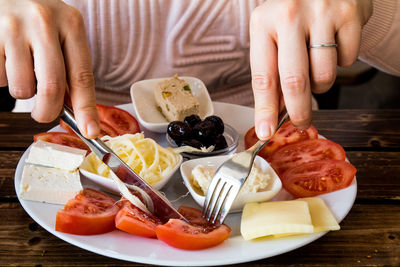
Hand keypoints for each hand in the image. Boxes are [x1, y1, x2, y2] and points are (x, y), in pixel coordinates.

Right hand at [0, 0, 98, 137]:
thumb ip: (70, 67)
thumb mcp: (62, 34)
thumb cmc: (38, 21)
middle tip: (44, 114)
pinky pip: (0, 78)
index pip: (82, 76)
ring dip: (23, 91)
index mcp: (71, 24)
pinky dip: (3, 78)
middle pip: (52, 88)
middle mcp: (44, 22)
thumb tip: (78, 113)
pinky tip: (6, 59)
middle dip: (48, 111)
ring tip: (21, 70)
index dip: (86, 109)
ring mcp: (13, 27)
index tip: (91, 132)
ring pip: (23, 88)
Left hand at [250, 0, 371, 139]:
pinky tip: (333, 45)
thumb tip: (275, 113)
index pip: (263, 77)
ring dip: (321, 83)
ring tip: (316, 65)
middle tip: (300, 123)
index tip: (266, 131)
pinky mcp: (350, 14)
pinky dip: (341, 62)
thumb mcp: (273, 36)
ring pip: (324, 75)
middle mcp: (289, 15)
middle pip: (294, 81)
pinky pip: (347, 60)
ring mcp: (321, 13)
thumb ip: (273, 71)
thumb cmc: (294, 15)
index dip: (265, 110)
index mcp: (263, 22)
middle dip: (298, 112)